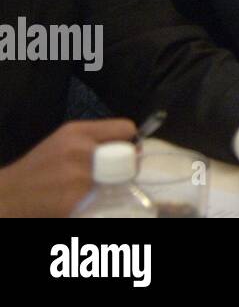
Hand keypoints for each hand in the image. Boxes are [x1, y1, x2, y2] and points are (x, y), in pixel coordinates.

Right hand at [0, 119, 135, 216]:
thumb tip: (132, 146)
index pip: (126, 129)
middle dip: (124, 167)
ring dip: (110, 187)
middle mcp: (79, 150)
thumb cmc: (38, 168)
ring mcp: (77, 176)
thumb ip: (94, 139)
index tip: (125, 154)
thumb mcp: (63, 142)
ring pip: (117, 181)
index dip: (129, 143)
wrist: (6, 195)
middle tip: (114, 177)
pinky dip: (96, 203)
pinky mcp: (74, 200)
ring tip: (93, 190)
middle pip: (126, 157)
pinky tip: (83, 202)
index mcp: (77, 132)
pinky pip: (101, 201)